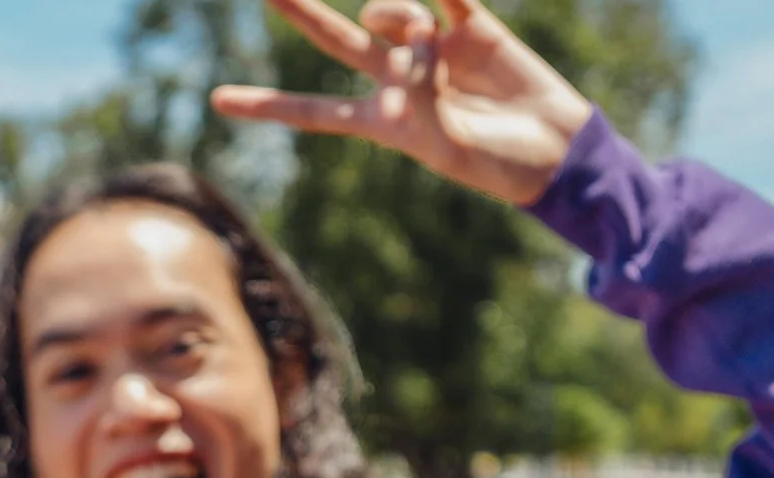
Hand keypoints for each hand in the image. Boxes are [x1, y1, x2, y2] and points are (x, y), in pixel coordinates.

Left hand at [211, 0, 592, 206]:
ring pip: (388, 11)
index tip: (217, 100)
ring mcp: (432, 48)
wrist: (556, 148)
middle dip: (301, 11)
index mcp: (379, 122)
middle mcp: (396, 79)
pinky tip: (442, 0)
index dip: (265, 105)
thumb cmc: (498, 164)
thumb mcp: (447, 147)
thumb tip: (414, 44)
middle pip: (334, 39)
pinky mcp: (472, 25)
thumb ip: (420, 100)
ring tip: (427, 39)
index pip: (310, 112)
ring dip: (396, 13)